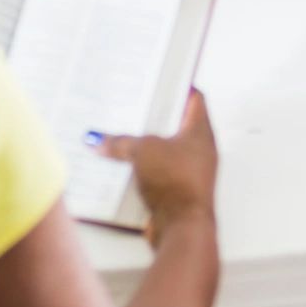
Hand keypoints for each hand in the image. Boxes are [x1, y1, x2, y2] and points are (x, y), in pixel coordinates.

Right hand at [97, 89, 218, 241]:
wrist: (181, 228)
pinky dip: (140, 170)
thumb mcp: (144, 150)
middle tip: (132, 107)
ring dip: (143, 147)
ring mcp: (187, 172)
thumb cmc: (177, 184)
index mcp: (200, 132)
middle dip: (152, 118)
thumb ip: (122, 141)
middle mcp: (198, 151)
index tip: (161, 78)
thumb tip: (105, 140)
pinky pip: (155, 174)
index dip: (179, 86)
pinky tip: (121, 167)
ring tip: (120, 135)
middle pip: (175, 125)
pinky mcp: (174, 192)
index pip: (195, 99)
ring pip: (162, 152)